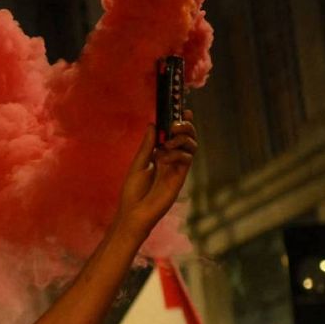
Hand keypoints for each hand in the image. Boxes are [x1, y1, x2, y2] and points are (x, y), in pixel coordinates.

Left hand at [114, 111, 195, 234]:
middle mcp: (171, 159)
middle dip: (185, 127)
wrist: (135, 213)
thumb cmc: (133, 192)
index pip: (174, 135)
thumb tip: (152, 124)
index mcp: (160, 155)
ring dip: (182, 139)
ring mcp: (177, 168)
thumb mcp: (138, 164)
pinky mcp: (180, 177)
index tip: (182, 110)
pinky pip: (187, 159)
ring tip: (168, 142)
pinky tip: (164, 158)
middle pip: (187, 137)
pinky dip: (177, 153)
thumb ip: (147, 145)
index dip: (180, 122)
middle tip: (176, 124)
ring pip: (191, 146)